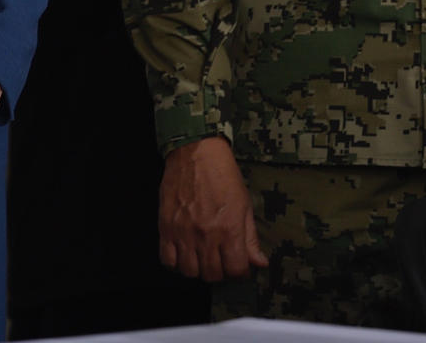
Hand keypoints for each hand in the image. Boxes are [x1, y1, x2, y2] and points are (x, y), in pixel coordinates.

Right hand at [158, 135, 266, 281]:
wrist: (195, 152)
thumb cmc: (222, 174)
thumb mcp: (244, 204)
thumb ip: (250, 238)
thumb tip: (259, 263)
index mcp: (229, 229)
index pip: (236, 270)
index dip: (240, 272)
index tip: (238, 264)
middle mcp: (206, 234)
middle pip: (212, 274)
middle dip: (220, 272)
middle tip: (220, 260)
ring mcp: (183, 231)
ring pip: (190, 271)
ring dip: (198, 269)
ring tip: (202, 258)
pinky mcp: (166, 226)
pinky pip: (167, 259)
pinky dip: (175, 263)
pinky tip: (183, 254)